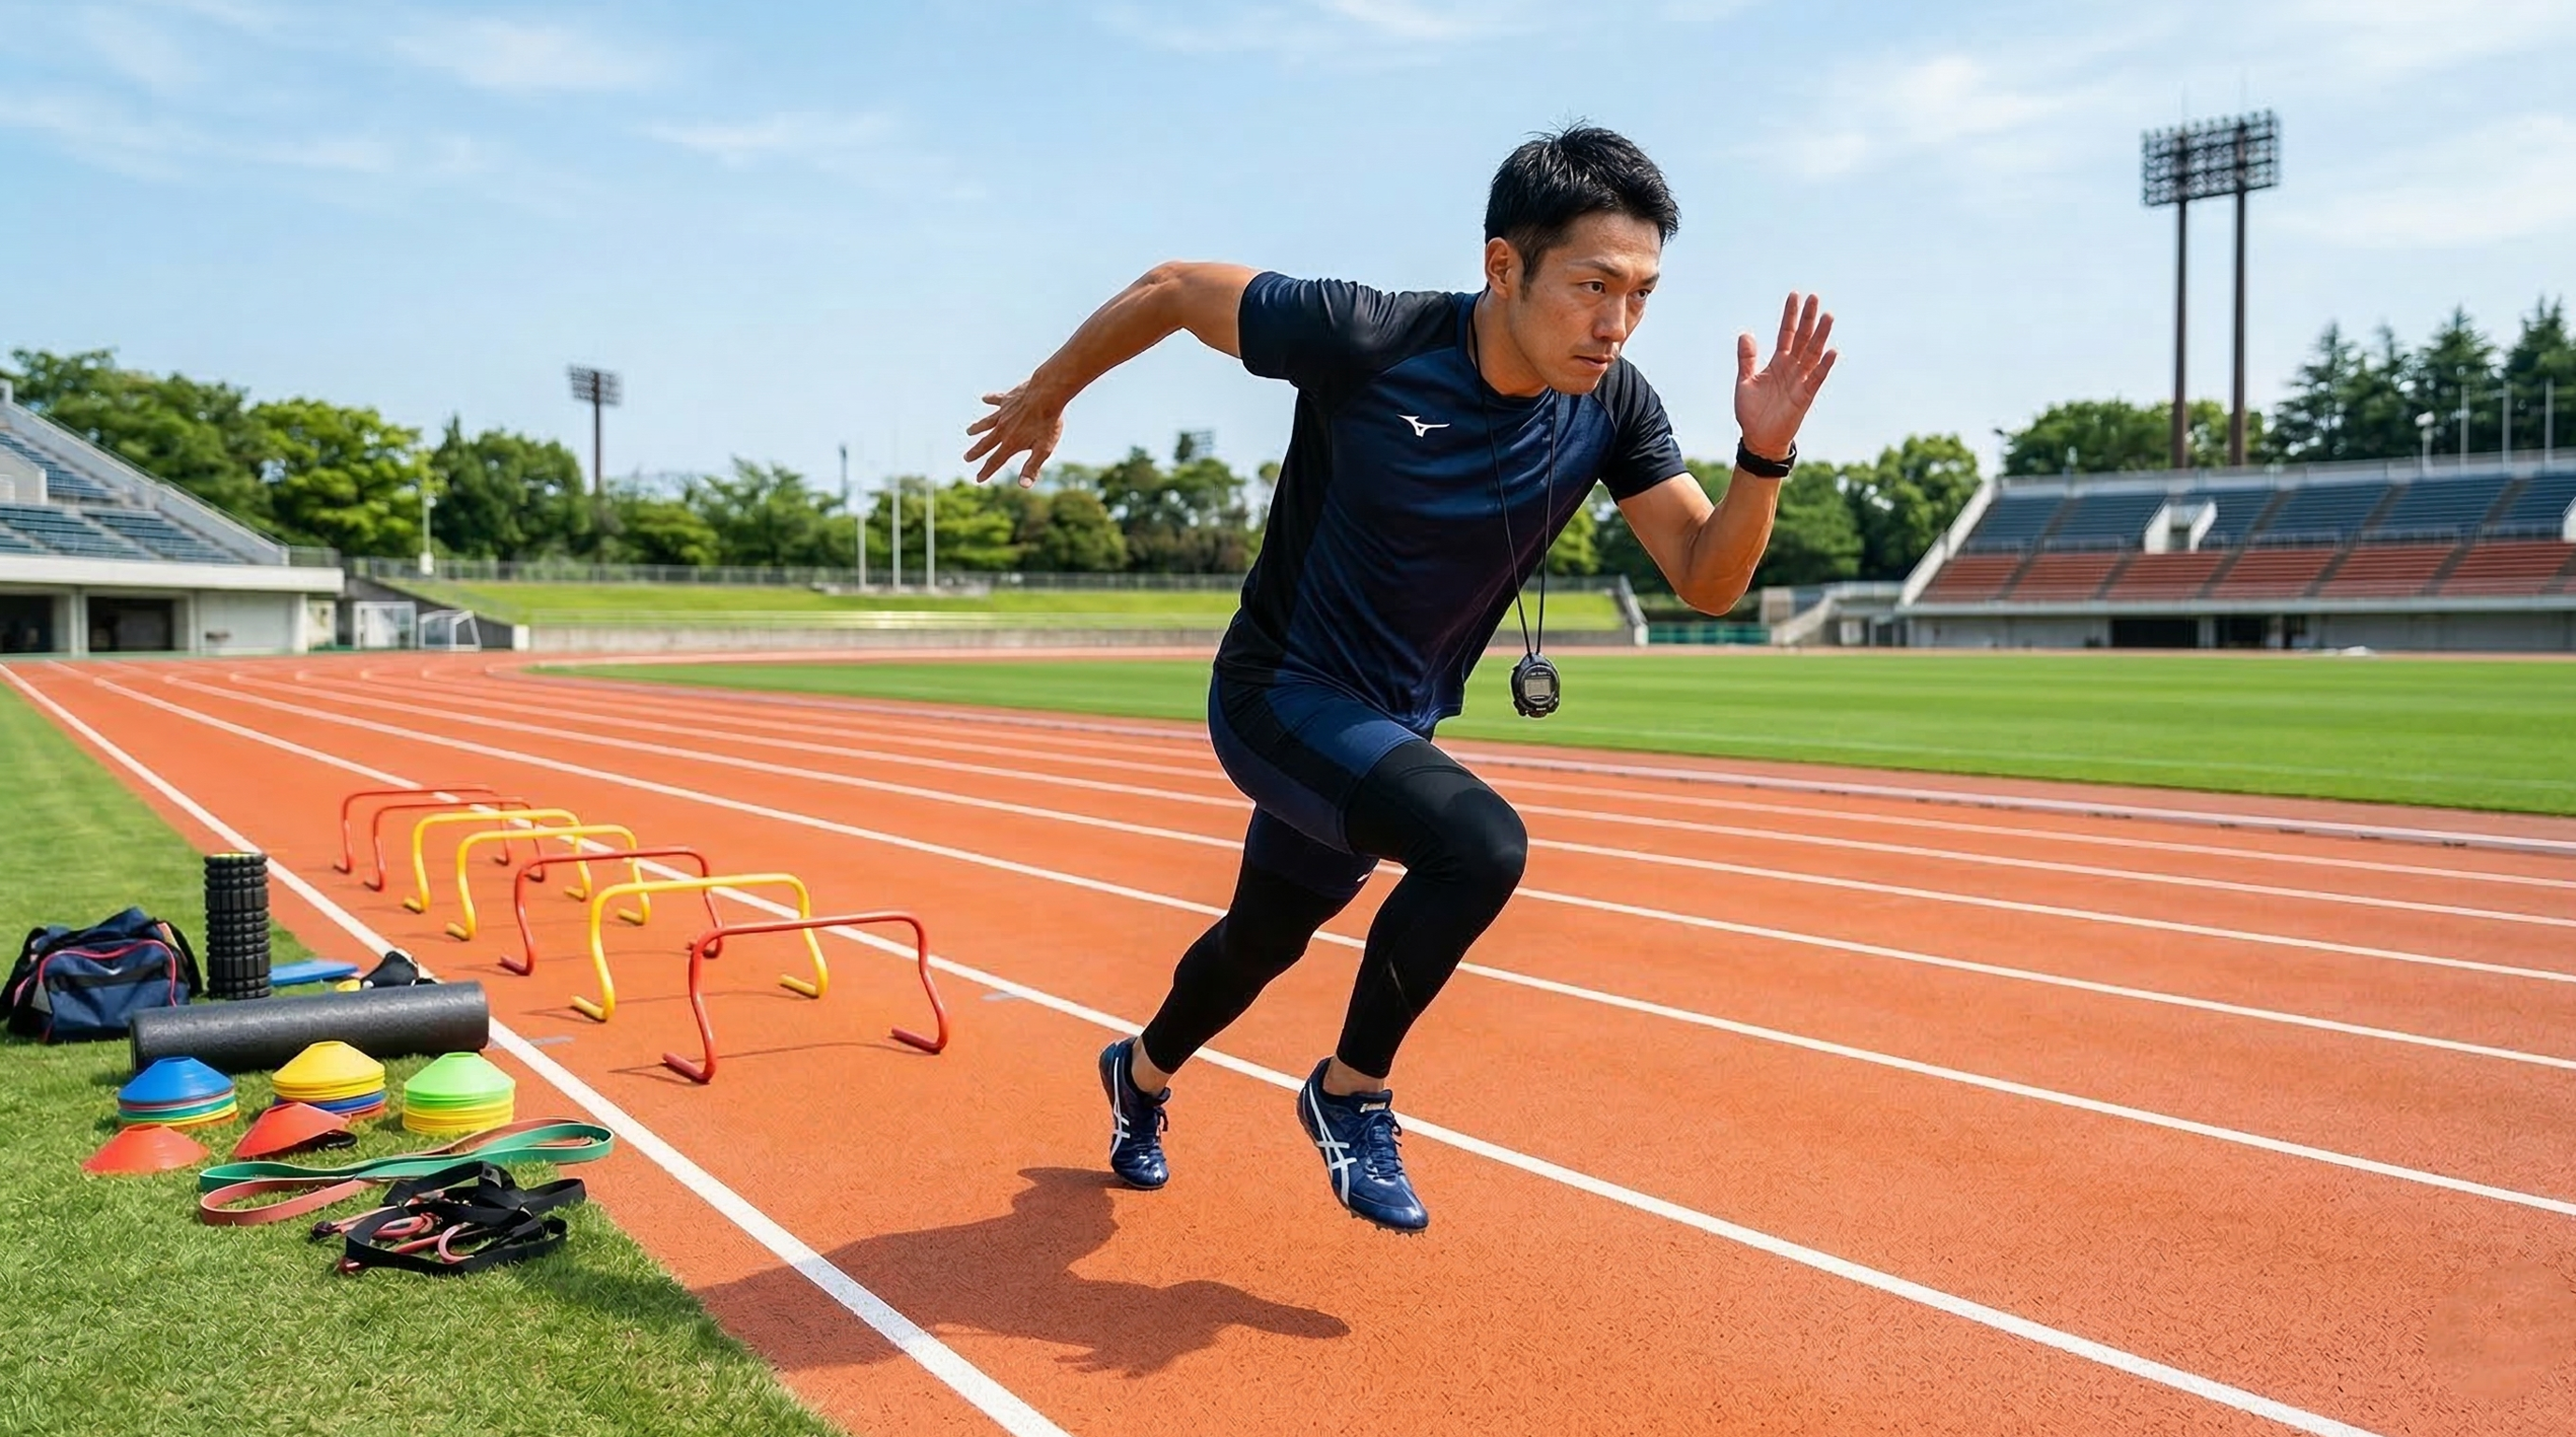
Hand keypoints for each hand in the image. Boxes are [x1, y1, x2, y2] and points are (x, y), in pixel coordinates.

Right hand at [963, 379, 1065, 486]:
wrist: (1047, 393)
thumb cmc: (1048, 422)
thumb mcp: (1044, 449)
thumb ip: (1032, 467)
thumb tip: (1023, 486)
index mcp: (1011, 443)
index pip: (996, 461)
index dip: (987, 471)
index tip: (978, 479)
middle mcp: (1002, 429)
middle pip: (986, 443)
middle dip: (976, 452)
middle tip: (966, 458)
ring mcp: (1003, 413)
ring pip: (987, 423)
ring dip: (977, 428)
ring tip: (969, 431)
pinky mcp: (1007, 399)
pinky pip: (996, 400)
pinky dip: (990, 400)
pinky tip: (984, 398)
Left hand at [1735, 292, 1836, 462]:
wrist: (1758, 439)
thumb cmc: (1752, 412)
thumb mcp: (1745, 381)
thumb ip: (1747, 359)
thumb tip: (1746, 334)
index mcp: (1777, 363)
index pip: (1786, 333)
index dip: (1790, 315)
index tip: (1795, 295)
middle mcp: (1791, 368)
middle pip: (1802, 338)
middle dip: (1808, 318)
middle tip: (1814, 297)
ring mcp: (1800, 381)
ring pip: (1812, 354)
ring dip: (1821, 336)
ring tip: (1828, 316)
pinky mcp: (1805, 396)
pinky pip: (1816, 378)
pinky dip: (1823, 366)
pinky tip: (1831, 351)